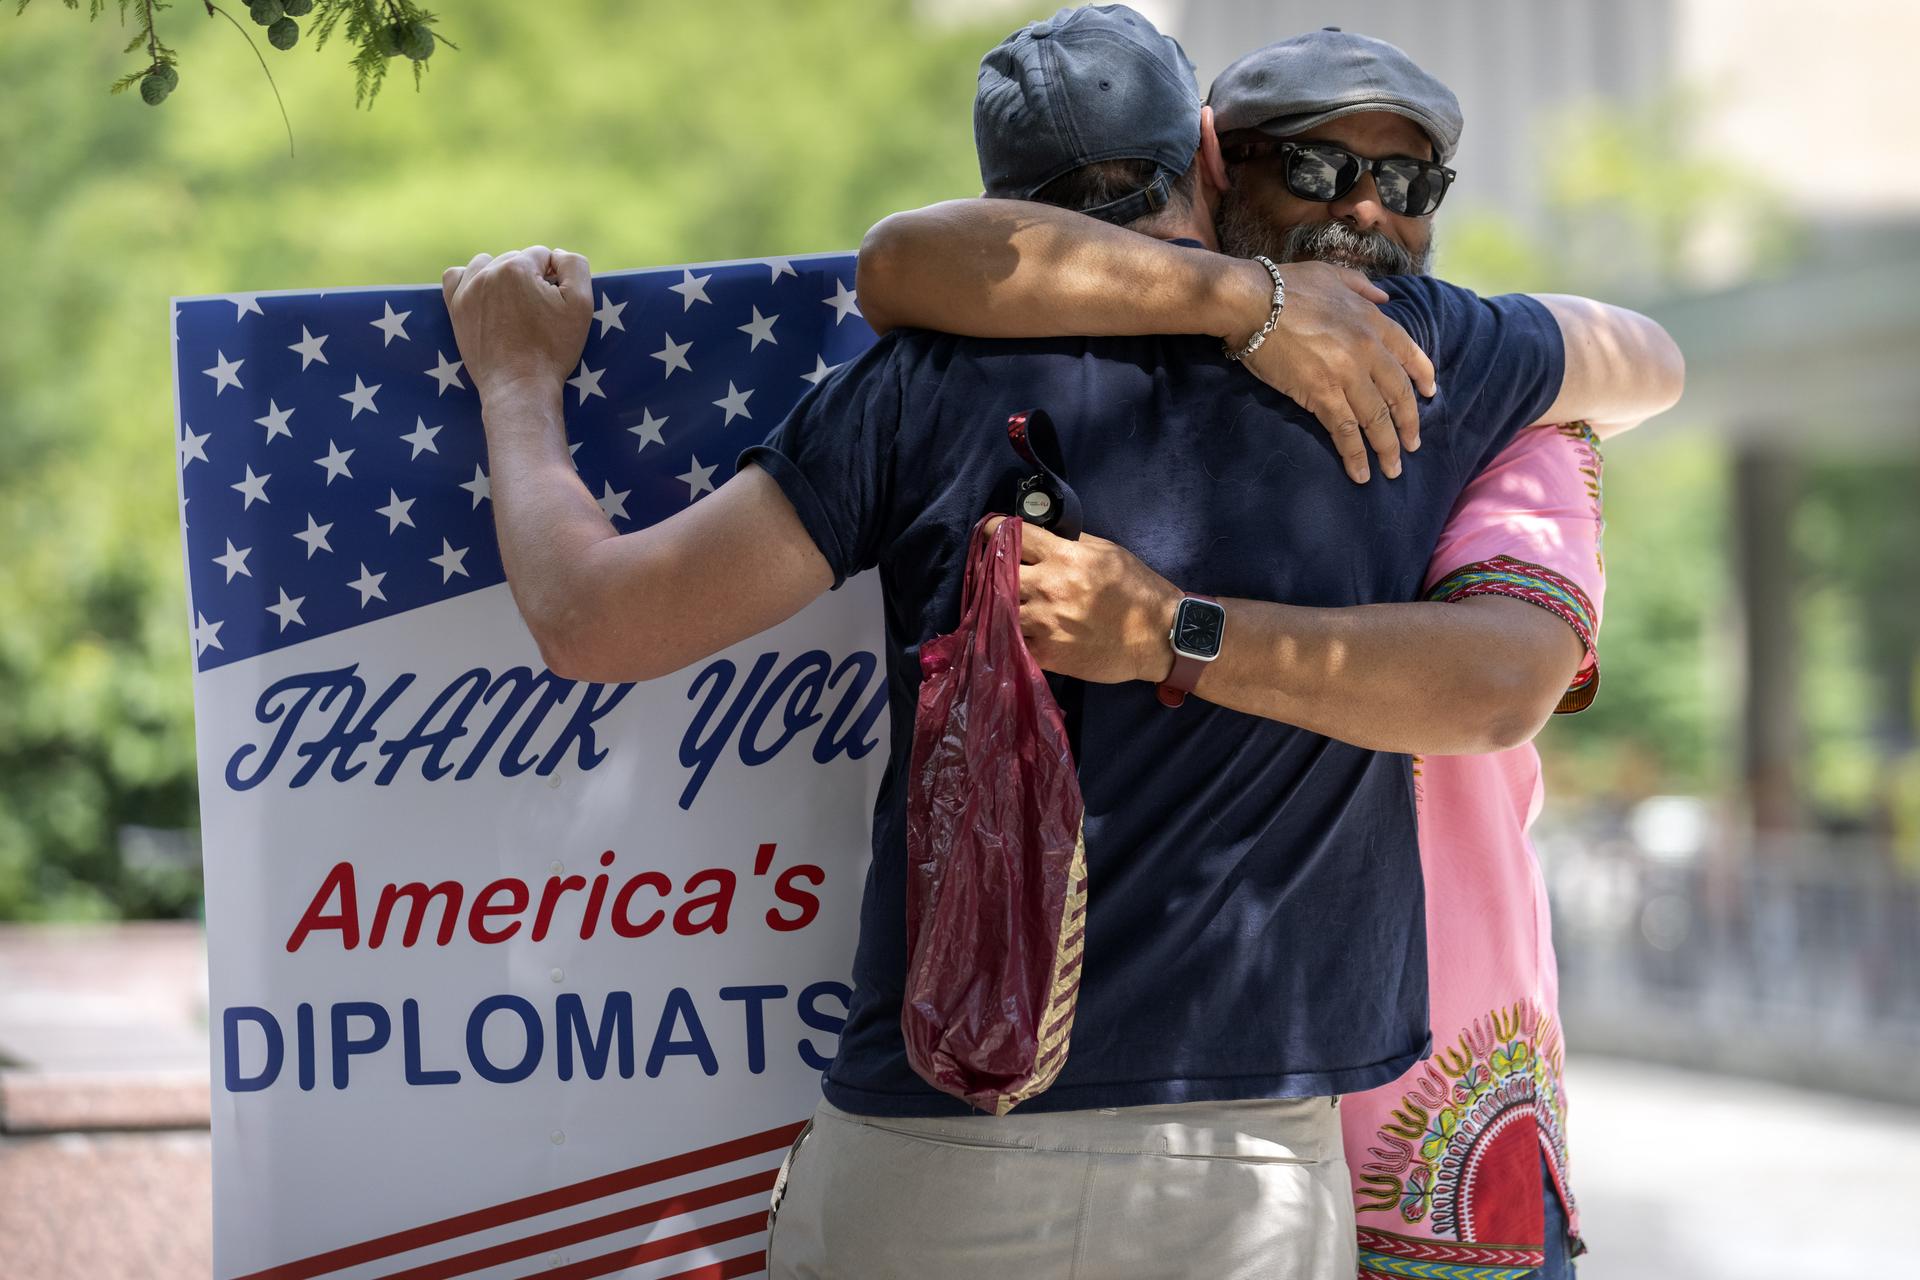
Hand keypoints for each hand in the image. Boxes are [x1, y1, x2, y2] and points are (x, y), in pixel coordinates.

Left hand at [441, 245, 593, 405]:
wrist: (519, 386)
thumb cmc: (553, 349)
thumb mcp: (581, 305)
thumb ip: (574, 266)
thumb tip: (557, 255)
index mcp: (517, 267)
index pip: (543, 255)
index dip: (555, 278)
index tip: (555, 305)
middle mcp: (488, 272)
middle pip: (516, 259)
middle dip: (529, 278)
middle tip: (538, 313)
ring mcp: (468, 289)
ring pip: (488, 263)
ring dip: (502, 276)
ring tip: (514, 304)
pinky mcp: (456, 307)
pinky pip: (456, 276)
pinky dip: (470, 279)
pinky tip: (485, 295)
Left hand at [983, 516, 1181, 684]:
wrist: (1158, 636)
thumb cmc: (1137, 590)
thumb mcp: (1108, 552)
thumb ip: (1072, 542)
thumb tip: (1043, 535)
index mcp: (1065, 557)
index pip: (1014, 535)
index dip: (996, 531)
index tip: (990, 534)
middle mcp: (1050, 587)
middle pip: (996, 572)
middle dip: (989, 569)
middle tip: (989, 570)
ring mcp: (1046, 623)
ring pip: (998, 609)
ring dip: (995, 604)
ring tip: (996, 602)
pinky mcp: (1047, 653)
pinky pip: (1011, 641)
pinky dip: (1008, 634)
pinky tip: (1011, 629)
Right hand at [1223, 258, 1436, 483]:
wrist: (1252, 302)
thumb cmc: (1285, 285)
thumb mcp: (1332, 274)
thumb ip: (1362, 286)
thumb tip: (1384, 298)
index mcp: (1373, 321)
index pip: (1409, 354)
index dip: (1422, 377)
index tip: (1429, 394)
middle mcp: (1368, 350)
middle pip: (1398, 395)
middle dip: (1409, 424)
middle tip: (1412, 445)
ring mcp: (1347, 375)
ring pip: (1377, 420)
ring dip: (1387, 448)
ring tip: (1391, 470)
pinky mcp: (1322, 395)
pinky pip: (1346, 431)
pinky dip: (1355, 455)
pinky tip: (1361, 473)